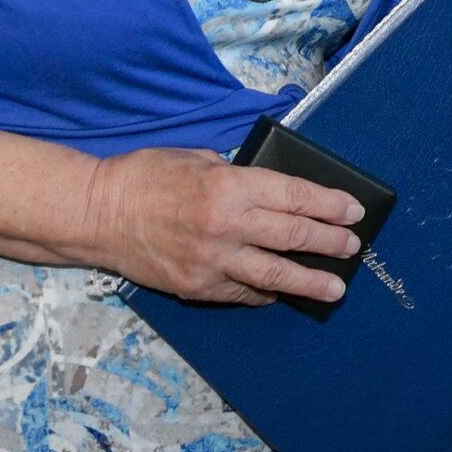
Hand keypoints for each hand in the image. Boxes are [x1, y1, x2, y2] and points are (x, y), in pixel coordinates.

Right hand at [82, 147, 362, 306]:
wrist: (98, 215)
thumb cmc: (146, 176)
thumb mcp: (198, 159)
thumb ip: (237, 177)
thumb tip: (272, 193)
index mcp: (228, 187)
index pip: (294, 197)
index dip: (328, 205)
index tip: (353, 211)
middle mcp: (225, 226)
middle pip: (293, 237)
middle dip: (330, 243)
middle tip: (352, 247)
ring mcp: (212, 262)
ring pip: (275, 275)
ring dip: (310, 281)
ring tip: (335, 287)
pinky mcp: (198, 288)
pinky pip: (243, 292)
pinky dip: (265, 291)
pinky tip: (282, 291)